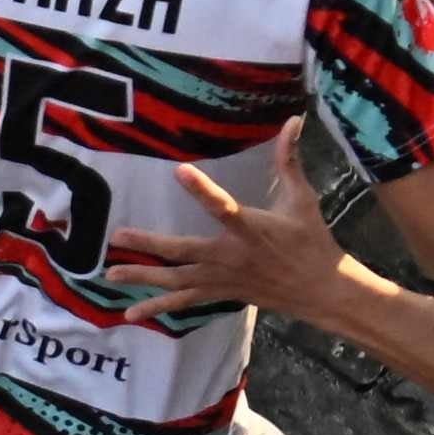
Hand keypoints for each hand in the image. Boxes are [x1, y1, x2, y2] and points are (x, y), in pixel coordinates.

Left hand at [117, 161, 348, 319]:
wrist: (323, 291)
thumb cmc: (311, 241)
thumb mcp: (303, 199)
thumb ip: (290, 160)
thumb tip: (293, 120)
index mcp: (252, 230)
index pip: (224, 208)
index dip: (203, 191)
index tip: (179, 170)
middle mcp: (232, 257)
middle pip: (186, 251)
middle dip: (150, 245)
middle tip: (116, 237)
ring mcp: (224, 279)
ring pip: (179, 281)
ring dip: (144, 278)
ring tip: (109, 275)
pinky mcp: (221, 293)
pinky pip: (186, 302)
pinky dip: (159, 307)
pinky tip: (133, 313)